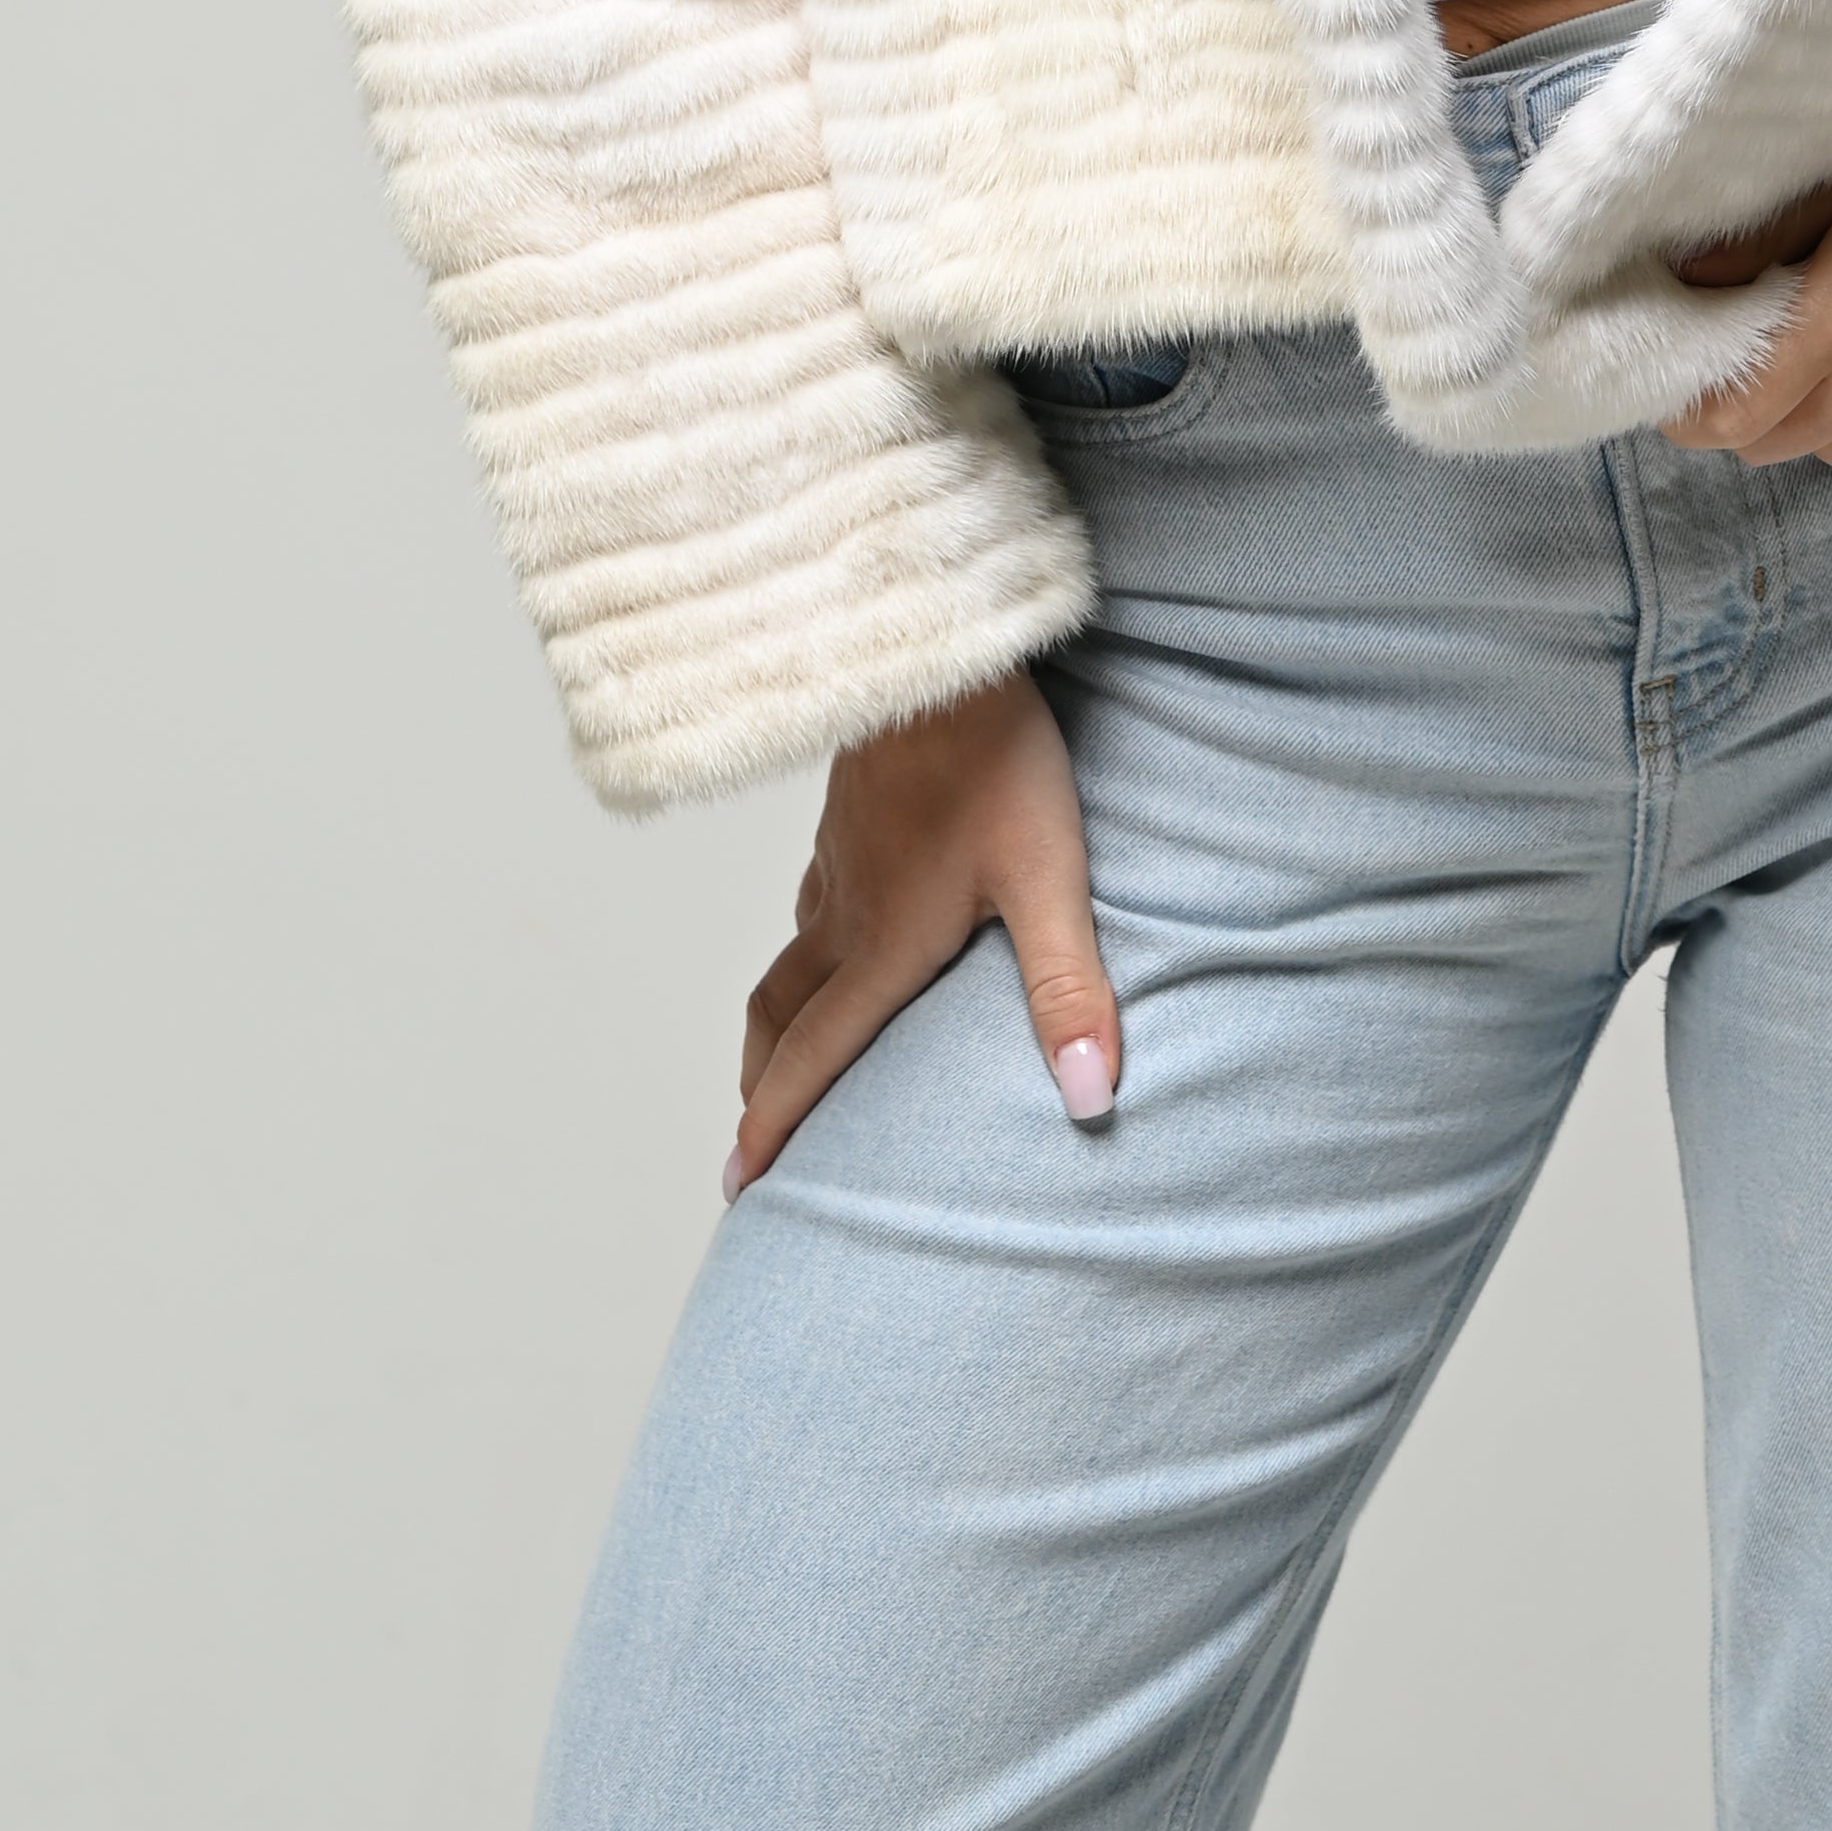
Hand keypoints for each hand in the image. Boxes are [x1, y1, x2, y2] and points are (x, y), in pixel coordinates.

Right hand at [727, 666, 1117, 1194]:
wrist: (936, 646)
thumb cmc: (993, 758)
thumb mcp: (1047, 878)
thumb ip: (1068, 988)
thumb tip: (1092, 1096)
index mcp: (884, 943)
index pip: (815, 1055)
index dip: (775, 1126)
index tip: (739, 1184)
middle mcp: (844, 910)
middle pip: (778, 1014)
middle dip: (763, 1080)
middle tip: (755, 1131)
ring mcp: (839, 856)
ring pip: (791, 952)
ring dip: (781, 1013)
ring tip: (793, 1043)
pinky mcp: (847, 812)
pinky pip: (811, 897)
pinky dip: (808, 941)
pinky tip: (843, 922)